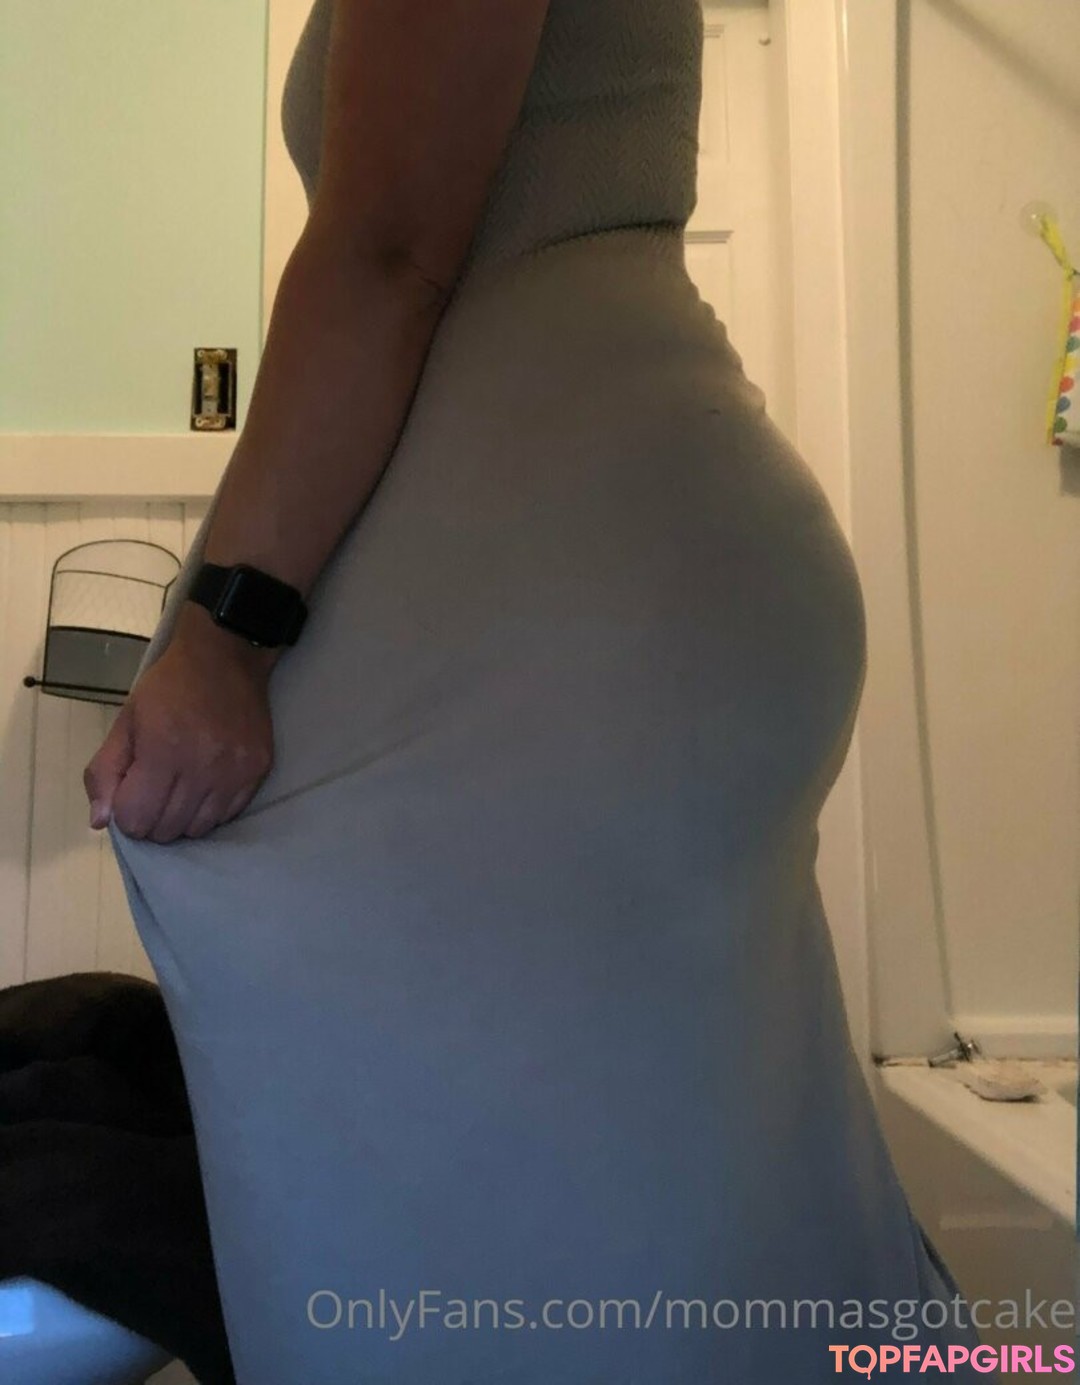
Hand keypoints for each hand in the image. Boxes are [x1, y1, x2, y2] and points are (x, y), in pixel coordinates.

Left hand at [84, 613, 275, 843]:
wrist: (226, 658)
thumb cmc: (169, 687)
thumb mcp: (126, 720)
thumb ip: (105, 771)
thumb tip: (101, 822)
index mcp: (162, 751)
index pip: (137, 819)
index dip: (127, 813)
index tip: (131, 794)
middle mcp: (202, 768)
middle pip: (167, 829)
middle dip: (152, 819)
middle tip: (154, 792)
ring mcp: (235, 772)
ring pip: (199, 828)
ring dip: (182, 818)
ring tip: (180, 790)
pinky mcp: (258, 771)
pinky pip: (228, 815)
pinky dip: (210, 810)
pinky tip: (205, 786)